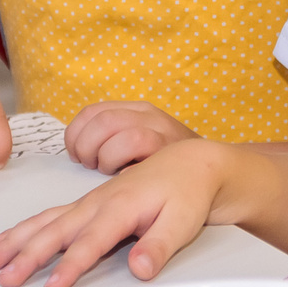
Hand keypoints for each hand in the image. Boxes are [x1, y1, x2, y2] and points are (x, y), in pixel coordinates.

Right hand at [0, 138, 227, 286]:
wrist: (190, 165)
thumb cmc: (187, 194)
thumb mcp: (182, 222)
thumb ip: (159, 246)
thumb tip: (140, 270)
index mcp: (120, 208)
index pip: (90, 243)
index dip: (70, 266)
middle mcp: (97, 203)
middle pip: (55, 231)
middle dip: (27, 255)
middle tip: (3, 278)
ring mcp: (88, 202)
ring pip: (44, 222)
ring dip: (15, 240)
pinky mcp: (86, 204)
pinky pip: (48, 216)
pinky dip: (24, 228)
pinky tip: (5, 238)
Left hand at [62, 101, 196, 172]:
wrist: (213, 168)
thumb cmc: (166, 163)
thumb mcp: (138, 141)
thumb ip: (111, 140)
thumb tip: (77, 152)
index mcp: (133, 110)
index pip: (92, 112)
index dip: (75, 134)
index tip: (74, 155)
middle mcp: (147, 115)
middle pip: (102, 121)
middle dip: (86, 147)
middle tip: (90, 165)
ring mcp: (162, 131)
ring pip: (120, 136)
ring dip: (106, 158)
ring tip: (108, 170)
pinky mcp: (172, 150)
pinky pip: (141, 150)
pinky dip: (127, 167)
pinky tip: (127, 176)